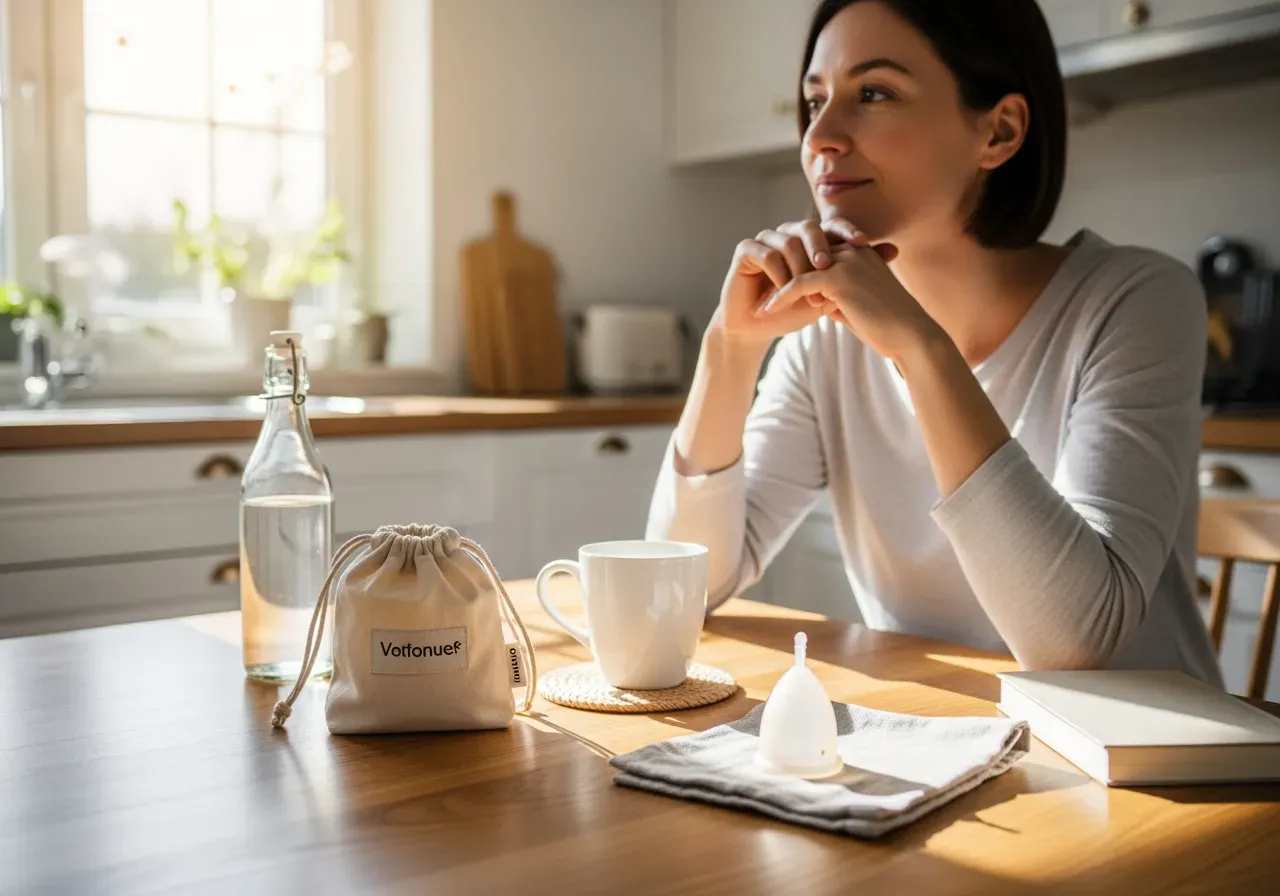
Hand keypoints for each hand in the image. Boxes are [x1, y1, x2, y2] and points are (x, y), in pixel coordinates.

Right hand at [713, 218, 886, 347]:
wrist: (759, 329)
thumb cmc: (794, 311)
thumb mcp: (830, 293)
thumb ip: (854, 272)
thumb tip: (894, 249)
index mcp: (809, 239)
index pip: (831, 225)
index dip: (847, 231)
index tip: (863, 243)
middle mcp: (787, 233)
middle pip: (809, 226)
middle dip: (820, 246)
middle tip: (827, 266)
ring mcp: (765, 239)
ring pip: (788, 241)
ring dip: (798, 269)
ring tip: (803, 293)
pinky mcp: (746, 250)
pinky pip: (766, 254)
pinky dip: (777, 274)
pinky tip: (781, 292)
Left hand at [757, 218, 931, 361]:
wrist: (910, 336)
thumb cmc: (886, 326)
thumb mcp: (855, 305)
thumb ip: (834, 296)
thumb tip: (814, 300)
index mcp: (858, 252)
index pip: (816, 253)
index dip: (794, 270)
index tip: (773, 288)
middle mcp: (852, 250)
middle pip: (803, 255)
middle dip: (779, 275)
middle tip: (758, 293)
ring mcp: (845, 261)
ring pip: (797, 267)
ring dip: (774, 286)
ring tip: (758, 308)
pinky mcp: (838, 278)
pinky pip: (798, 283)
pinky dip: (779, 297)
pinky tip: (766, 312)